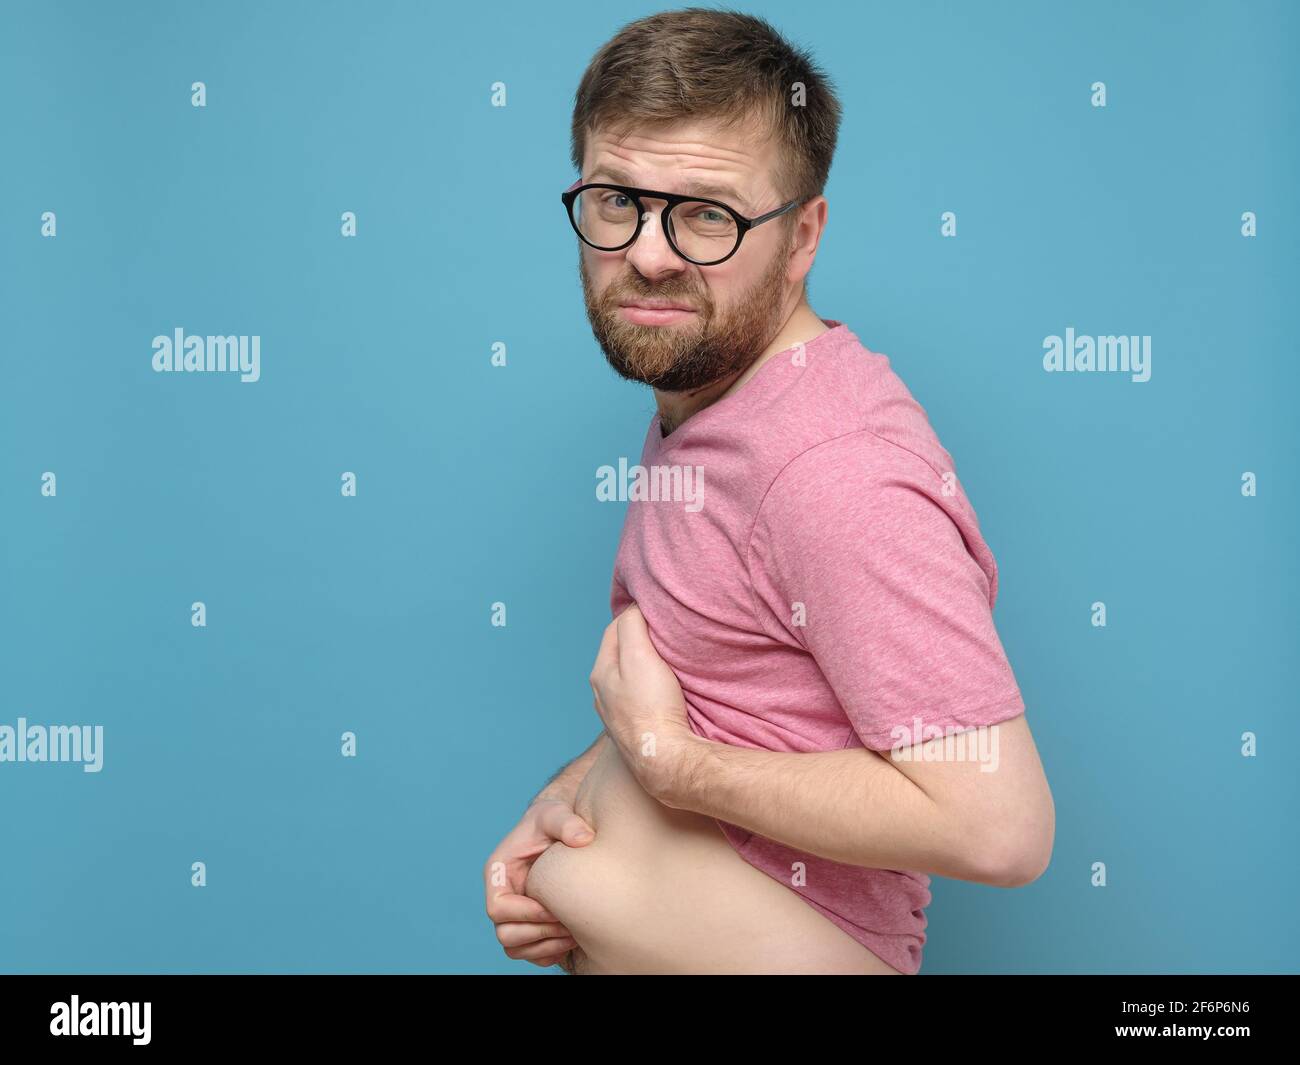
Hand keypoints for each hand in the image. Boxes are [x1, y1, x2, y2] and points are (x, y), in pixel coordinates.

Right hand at [483, 797, 593, 966]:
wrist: (562, 829)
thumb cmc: (553, 820)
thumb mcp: (555, 814)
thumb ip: (566, 822)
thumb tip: (583, 838)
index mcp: (499, 873)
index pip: (498, 908)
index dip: (526, 913)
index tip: (555, 908)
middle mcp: (503, 895)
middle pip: (505, 934)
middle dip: (539, 932)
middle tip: (570, 924)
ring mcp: (514, 913)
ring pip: (515, 948)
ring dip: (545, 946)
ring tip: (574, 933)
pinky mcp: (529, 924)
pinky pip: (530, 953)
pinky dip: (548, 953)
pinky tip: (572, 939)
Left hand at [589, 603, 699, 802]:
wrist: (664, 760)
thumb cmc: (652, 708)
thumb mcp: (640, 656)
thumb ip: (632, 626)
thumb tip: (634, 608)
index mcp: (600, 673)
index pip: (614, 630)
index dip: (635, 615)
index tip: (657, 610)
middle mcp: (603, 694)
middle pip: (621, 654)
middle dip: (639, 639)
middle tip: (665, 631)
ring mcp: (618, 715)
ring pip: (630, 677)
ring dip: (646, 665)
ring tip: (668, 658)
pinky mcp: (635, 730)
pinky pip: (641, 699)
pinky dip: (652, 687)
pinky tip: (667, 690)